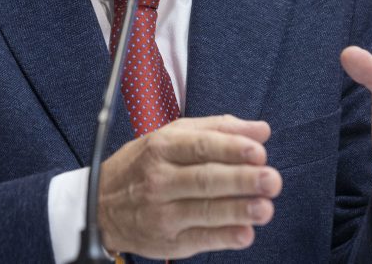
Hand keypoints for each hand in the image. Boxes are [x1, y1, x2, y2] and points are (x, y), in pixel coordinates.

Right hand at [97, 115, 281, 257]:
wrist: (100, 205)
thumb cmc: (145, 165)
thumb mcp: (173, 136)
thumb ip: (218, 130)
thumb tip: (261, 130)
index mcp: (162, 147)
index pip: (200, 146)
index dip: (231, 149)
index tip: (258, 151)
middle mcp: (159, 179)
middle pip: (204, 179)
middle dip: (241, 180)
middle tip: (271, 180)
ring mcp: (162, 213)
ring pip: (204, 210)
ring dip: (238, 210)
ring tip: (265, 208)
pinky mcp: (167, 241)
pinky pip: (200, 239)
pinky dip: (224, 237)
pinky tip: (245, 233)